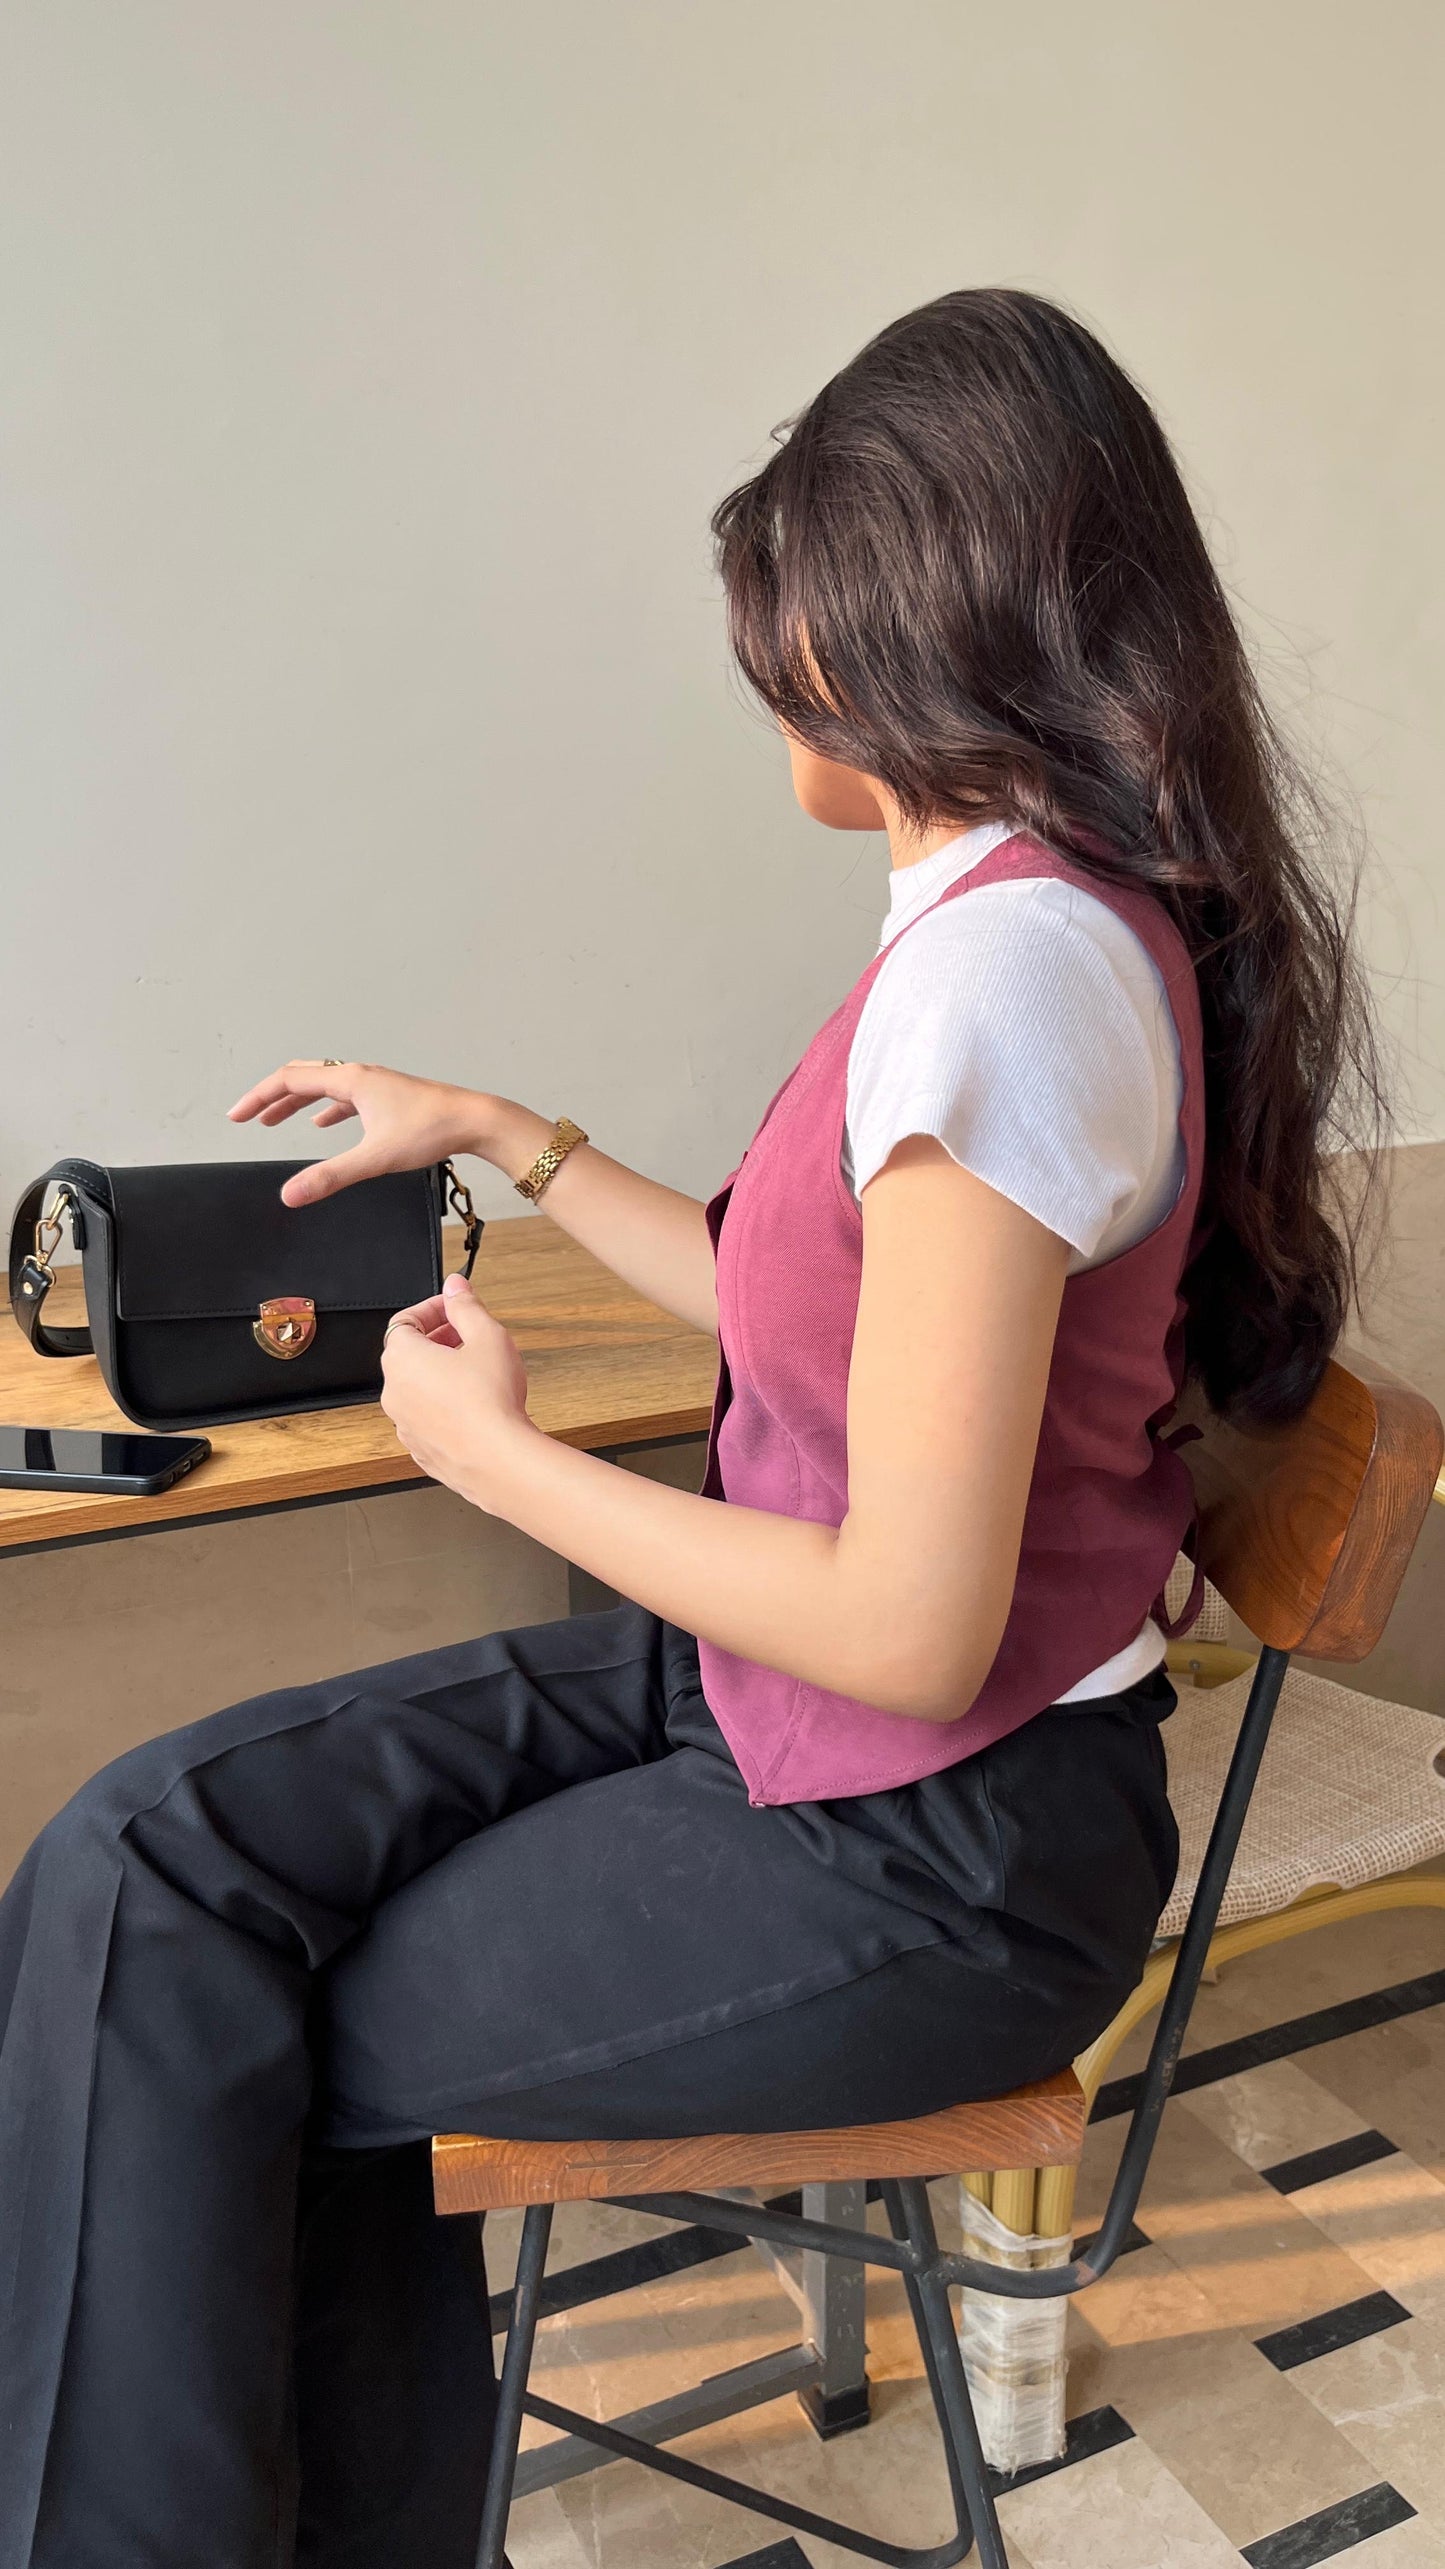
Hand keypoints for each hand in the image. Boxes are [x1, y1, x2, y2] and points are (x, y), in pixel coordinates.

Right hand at [227, 1060, 490, 1207]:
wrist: (476, 1119)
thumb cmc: (431, 1131)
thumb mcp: (375, 1158)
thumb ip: (330, 1177)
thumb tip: (289, 1195)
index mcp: (349, 1080)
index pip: (289, 1080)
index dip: (258, 1097)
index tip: (235, 1115)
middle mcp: (360, 1075)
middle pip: (303, 1078)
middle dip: (272, 1097)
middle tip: (248, 1116)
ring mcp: (376, 1084)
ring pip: (325, 1087)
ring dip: (297, 1103)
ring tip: (275, 1121)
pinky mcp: (390, 1097)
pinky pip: (347, 1097)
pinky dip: (327, 1109)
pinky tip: (323, 1125)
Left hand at [379, 1272, 536, 1509]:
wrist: (499, 1461)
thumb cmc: (491, 1401)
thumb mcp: (487, 1336)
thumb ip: (466, 1306)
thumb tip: (455, 1287)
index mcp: (402, 1359)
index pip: (404, 1321)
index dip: (432, 1310)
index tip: (455, 1307)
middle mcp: (395, 1392)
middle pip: (408, 1354)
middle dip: (438, 1340)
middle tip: (468, 1336)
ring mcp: (405, 1425)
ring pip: (417, 1389)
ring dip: (440, 1374)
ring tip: (476, 1372)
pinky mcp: (421, 1450)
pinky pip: (427, 1418)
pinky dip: (443, 1406)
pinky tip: (474, 1406)